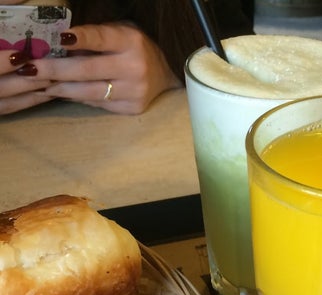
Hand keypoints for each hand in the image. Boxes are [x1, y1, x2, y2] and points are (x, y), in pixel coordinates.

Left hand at [2, 22, 182, 115]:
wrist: (164, 76)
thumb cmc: (134, 50)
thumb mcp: (119, 34)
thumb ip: (94, 38)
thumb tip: (57, 46)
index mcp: (131, 42)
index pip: (101, 39)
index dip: (80, 39)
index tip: (59, 39)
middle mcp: (135, 68)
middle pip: (88, 70)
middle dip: (56, 69)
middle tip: (32, 69)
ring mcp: (134, 92)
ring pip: (90, 92)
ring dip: (61, 88)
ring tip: (41, 84)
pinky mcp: (132, 108)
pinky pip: (98, 104)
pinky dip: (78, 98)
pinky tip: (64, 93)